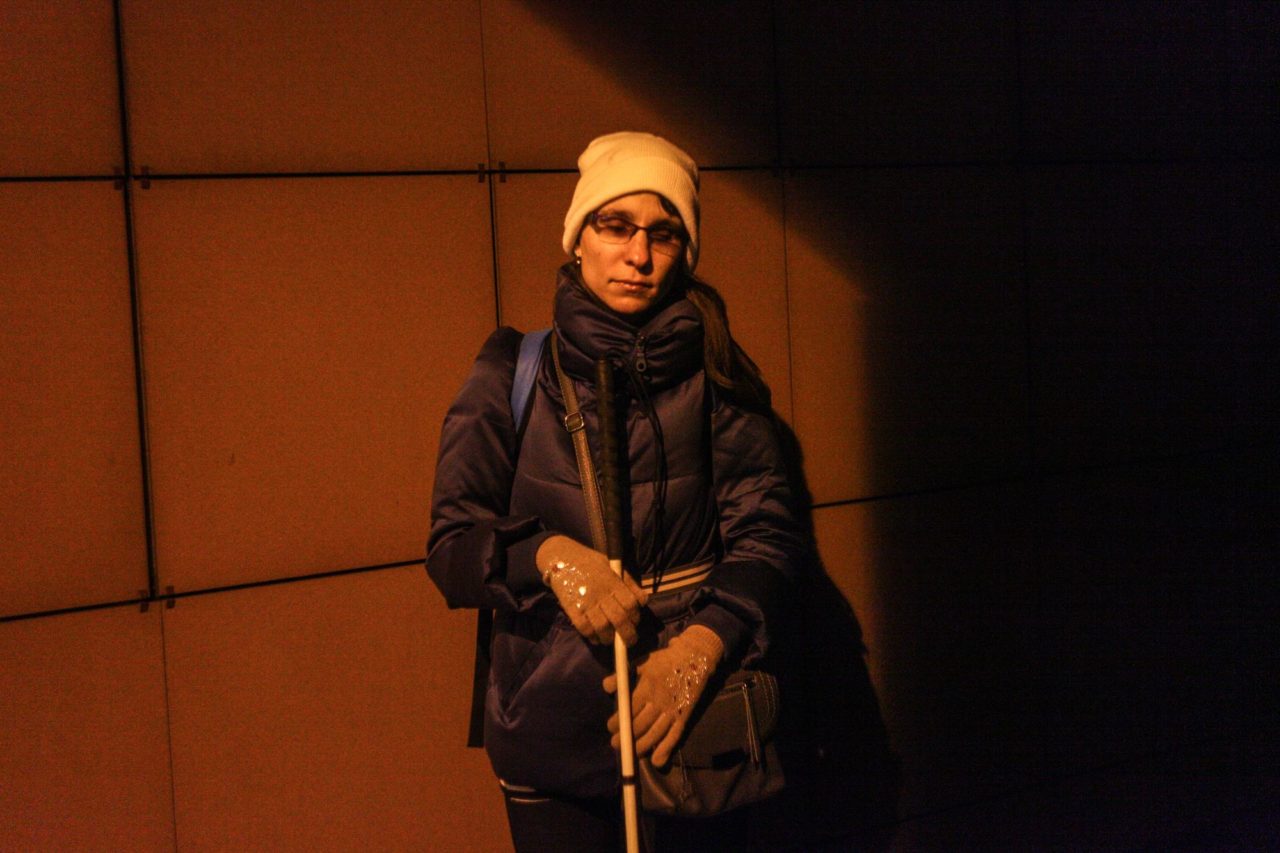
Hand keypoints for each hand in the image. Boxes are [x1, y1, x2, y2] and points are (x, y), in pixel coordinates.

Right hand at [537, 535, 647, 645]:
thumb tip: (642, 601)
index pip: (631, 604)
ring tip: (610, 640)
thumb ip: (627, 581)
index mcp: (613, 581)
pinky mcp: (572, 608)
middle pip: (620, 619)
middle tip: (629, 642)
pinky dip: (592, 637)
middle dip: (627, 635)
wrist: (562, 557)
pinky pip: (584, 628)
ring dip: (609, 638)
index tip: (635, 622)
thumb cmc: (591, 562)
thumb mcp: (612, 565)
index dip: (636, 616)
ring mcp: (586, 601)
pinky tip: (595, 638)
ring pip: (603, 627)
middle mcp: (601, 593)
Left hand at [604, 625, 724, 766]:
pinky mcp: (684, 716)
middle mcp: (659, 701)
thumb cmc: (664, 660)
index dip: (618, 721)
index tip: (610, 727)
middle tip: (616, 743)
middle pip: (640, 724)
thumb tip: (606, 687)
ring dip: (641, 746)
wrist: (694, 657)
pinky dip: (666, 749)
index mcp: (647, 687)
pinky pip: (675, 736)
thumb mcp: (641, 662)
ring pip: (655, 734)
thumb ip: (622, 676)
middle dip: (626, 736)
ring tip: (631, 753)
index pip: (629, 709)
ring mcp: (673, 710)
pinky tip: (657, 761)